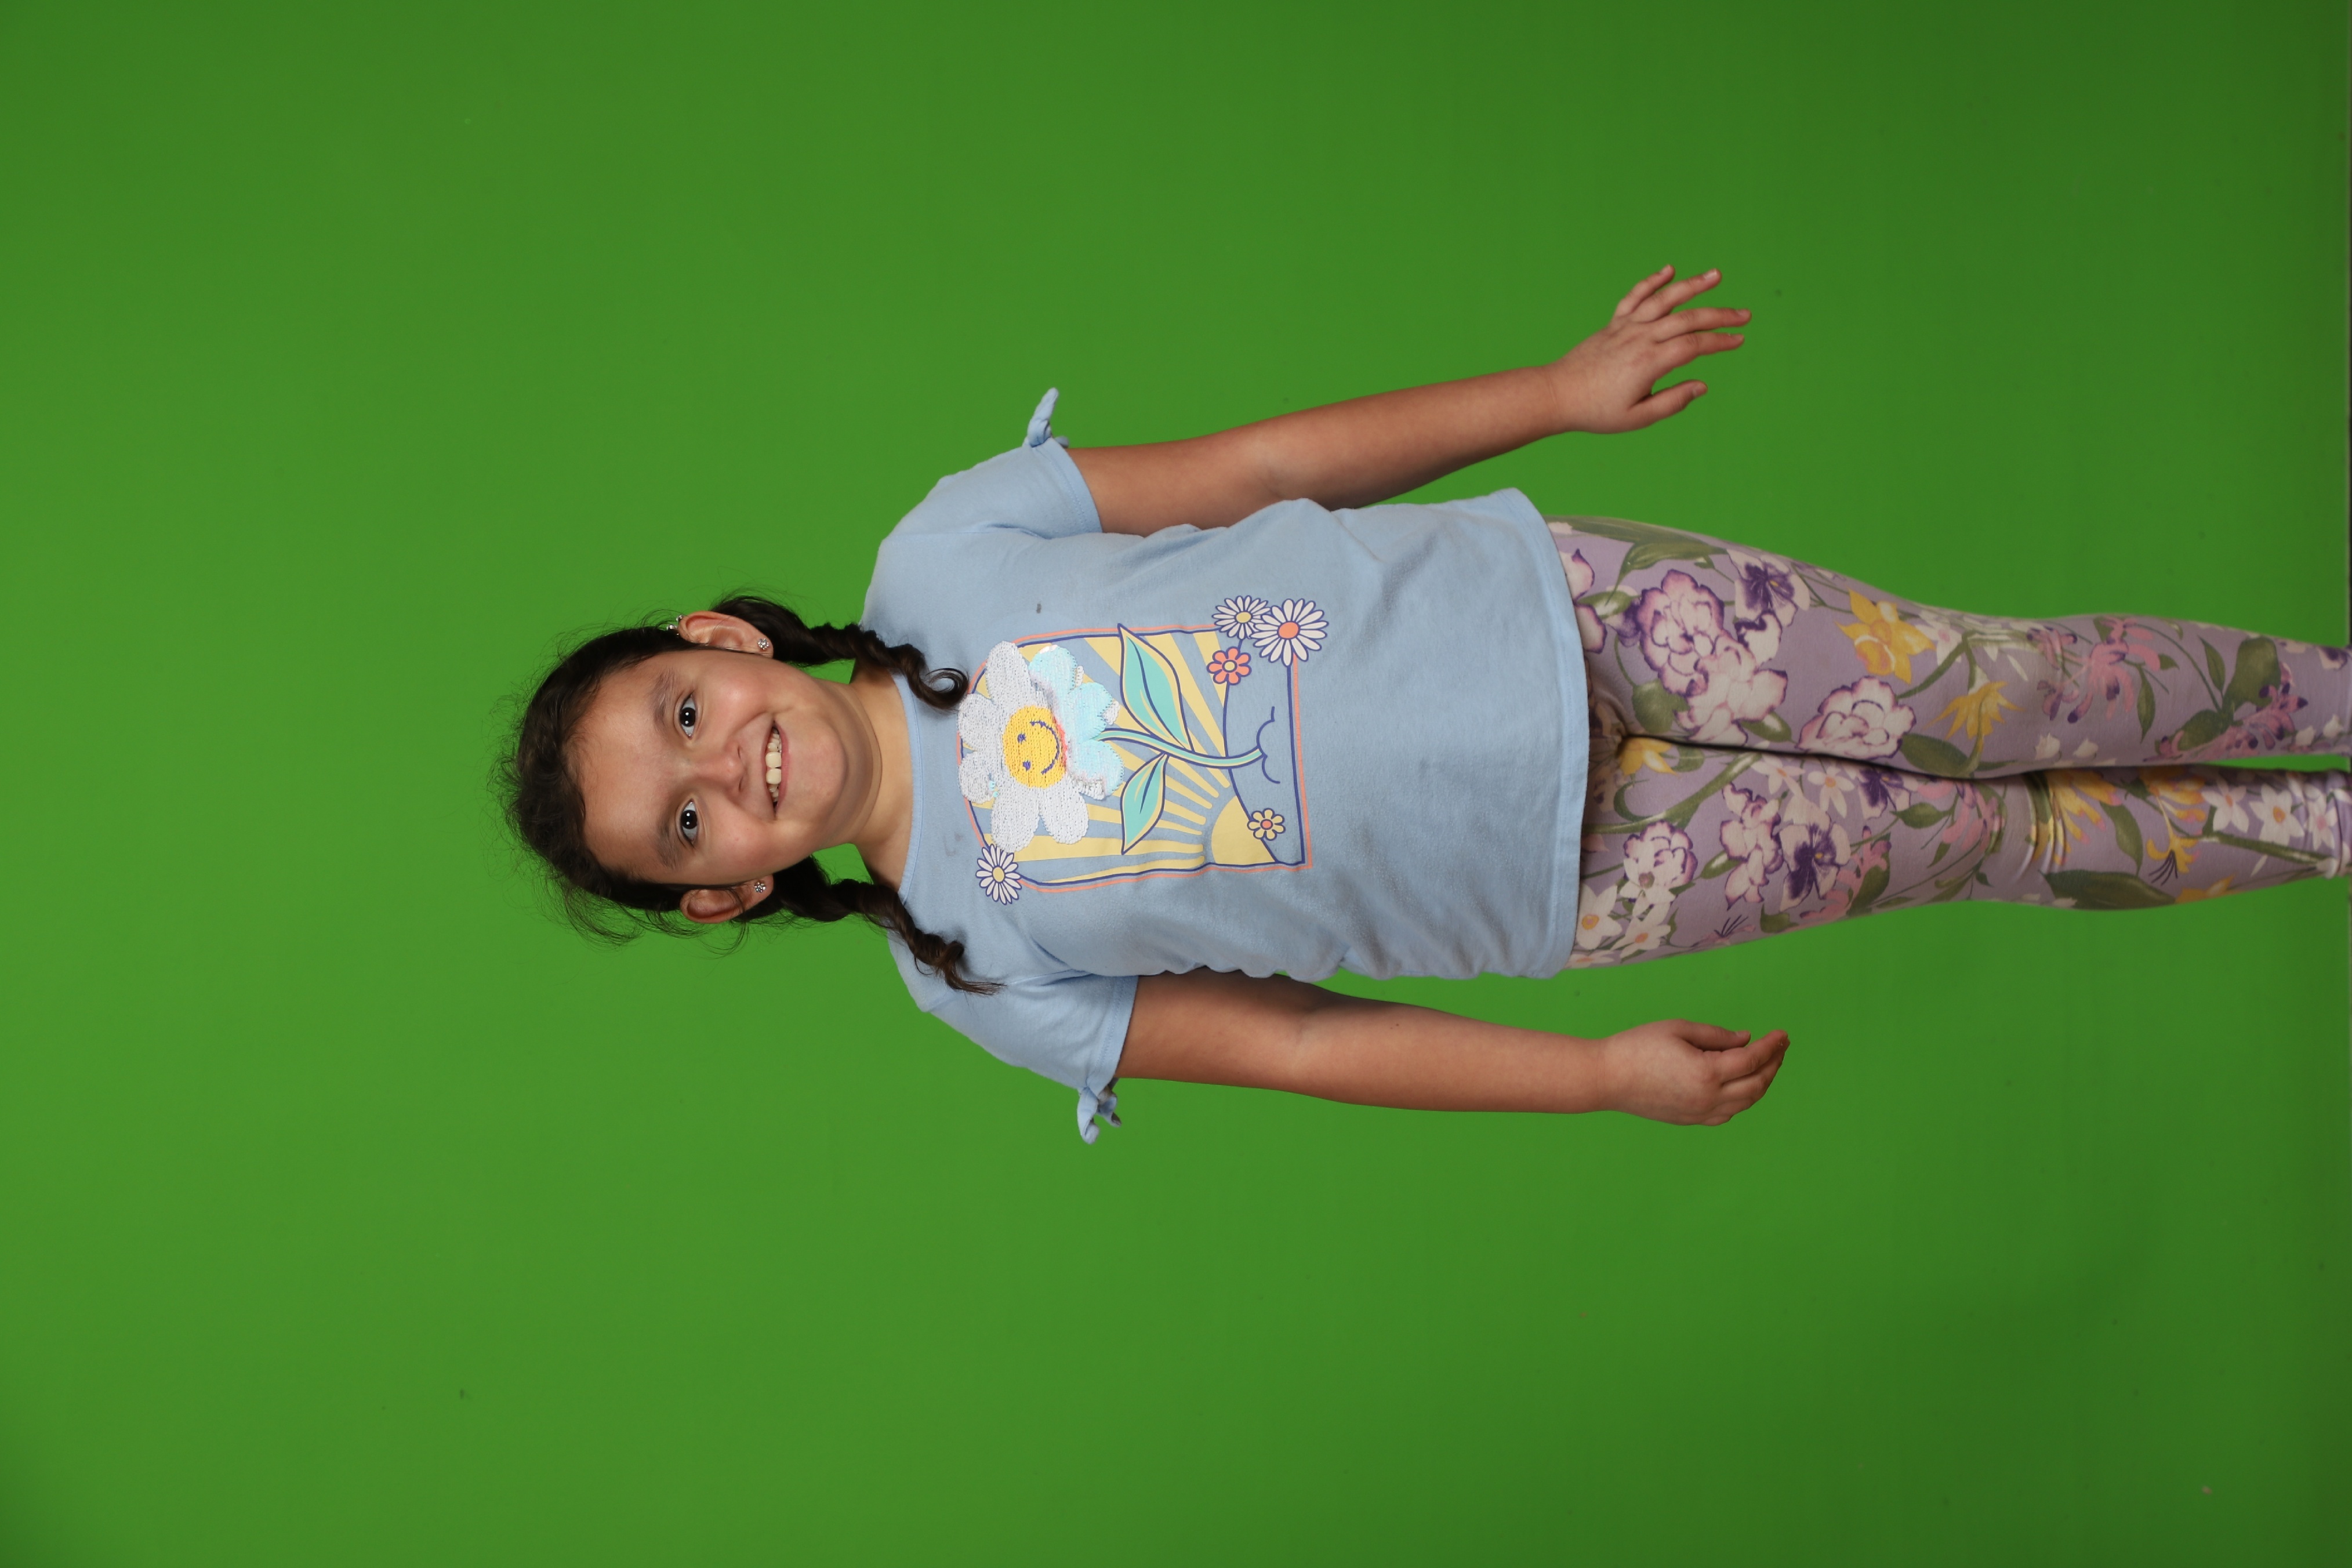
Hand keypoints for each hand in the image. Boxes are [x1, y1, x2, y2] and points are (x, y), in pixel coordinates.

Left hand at [1551, 266, 1748, 434]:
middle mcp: (1639, 339)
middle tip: (1745, 314)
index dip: (1719, 341)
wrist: (1557, 394)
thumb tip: (1702, 386)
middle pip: (1687, 319)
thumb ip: (1672, 401)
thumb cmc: (1596, 411)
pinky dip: (1652, 282)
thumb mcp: (1637, 418)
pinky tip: (1669, 270)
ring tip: (1716, 275)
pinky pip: (1635, 296)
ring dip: (1692, 285)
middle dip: (1719, 315)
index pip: (1694, 346)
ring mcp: (1625, 327)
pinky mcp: (1613, 324)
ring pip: (1664, 300)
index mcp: (1649, 363)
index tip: (1739, 340)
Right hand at [1597, 1018, 1788, 1125]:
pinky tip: (1742, 1085)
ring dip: (1762, 1083)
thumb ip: (1716, 1035)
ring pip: (1745, 1102)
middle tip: (1780, 1047)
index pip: (1753, 1060)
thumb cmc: (1637, 1047)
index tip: (1783, 1034)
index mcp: (1707, 1073)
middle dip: (1773, 1064)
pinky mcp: (1690, 1120)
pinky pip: (1728, 1113)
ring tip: (1767, 1064)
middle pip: (1757, 1085)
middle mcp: (1708, 1098)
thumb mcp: (1678, 1028)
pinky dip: (1743, 1099)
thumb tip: (1745, 1040)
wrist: (1606, 1078)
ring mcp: (1700, 1113)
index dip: (1771, 1046)